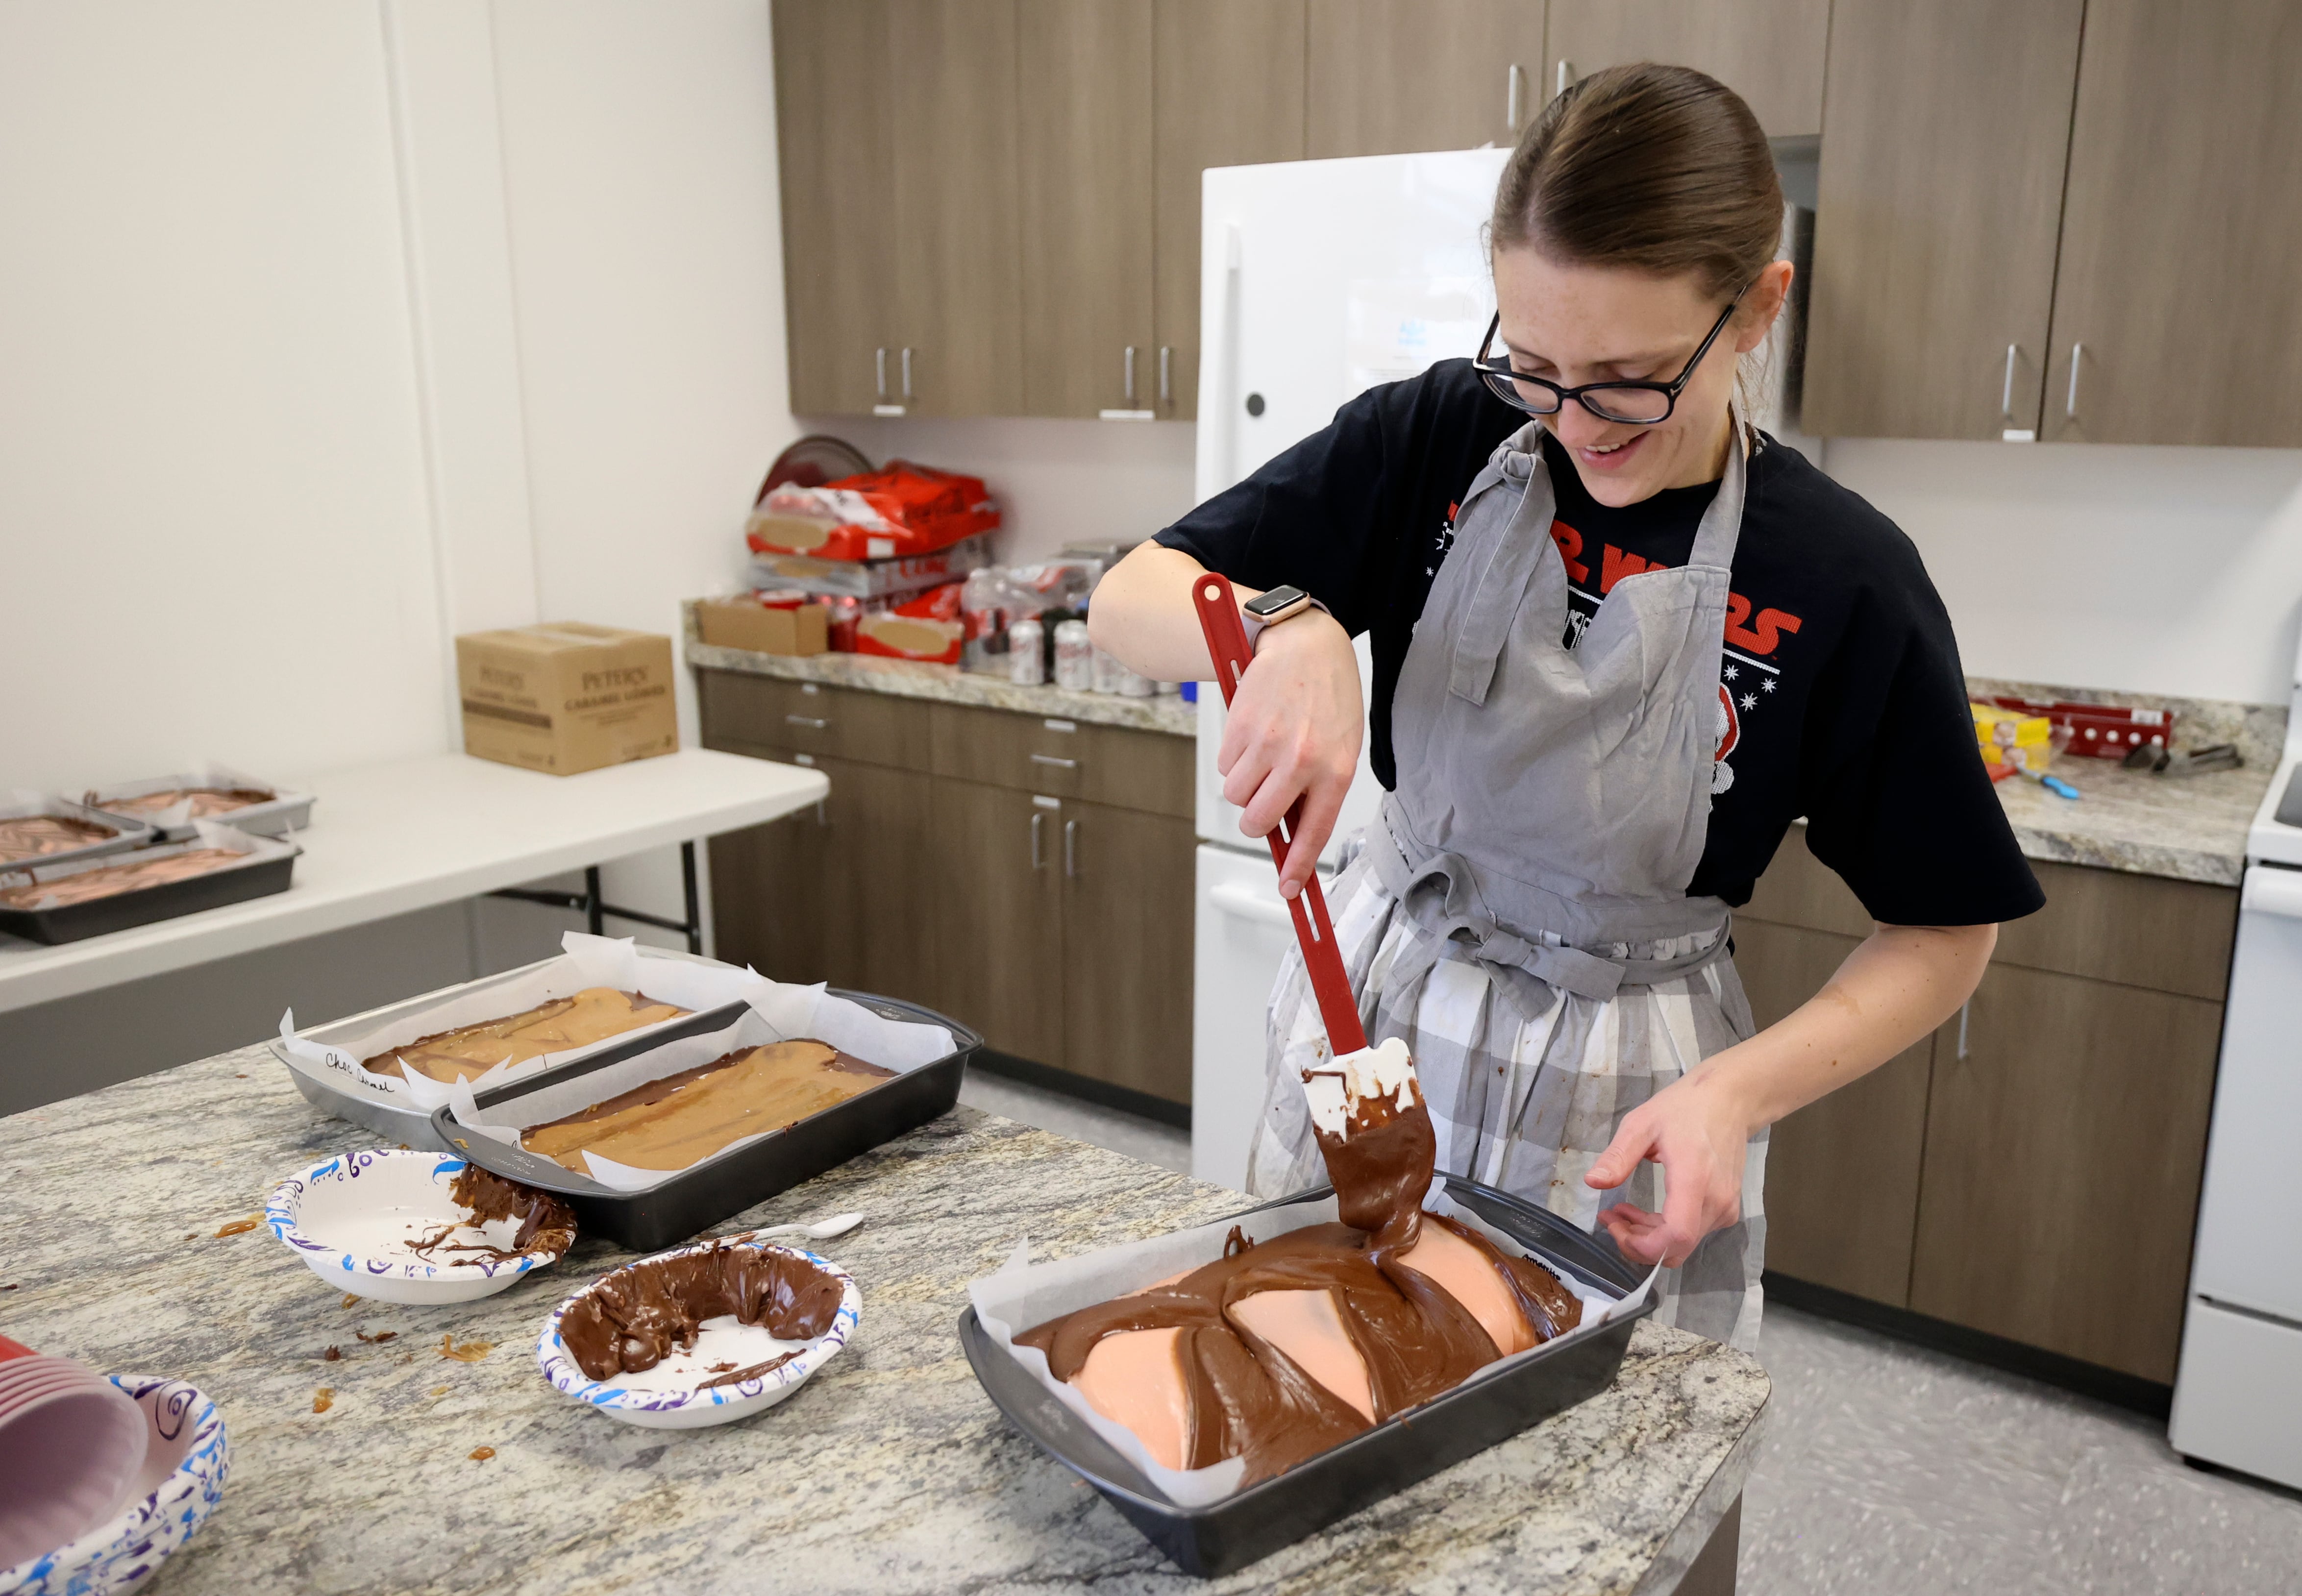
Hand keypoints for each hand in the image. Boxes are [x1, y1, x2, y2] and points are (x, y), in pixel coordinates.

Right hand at [1216, 608, 1360, 897]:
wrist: (1306, 644)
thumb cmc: (1329, 696)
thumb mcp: (1341, 746)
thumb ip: (1319, 789)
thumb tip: (1292, 833)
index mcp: (1335, 769)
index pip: (1312, 832)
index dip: (1297, 867)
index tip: (1290, 889)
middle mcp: (1301, 759)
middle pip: (1258, 821)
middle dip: (1256, 821)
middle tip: (1263, 804)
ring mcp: (1267, 743)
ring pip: (1236, 796)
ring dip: (1244, 786)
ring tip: (1264, 757)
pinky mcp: (1239, 727)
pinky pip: (1223, 767)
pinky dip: (1234, 760)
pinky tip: (1253, 736)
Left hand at [1584, 1071, 1753, 1268]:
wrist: (1730, 1100)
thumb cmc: (1685, 1108)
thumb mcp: (1642, 1124)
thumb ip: (1618, 1156)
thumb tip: (1592, 1182)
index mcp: (1695, 1180)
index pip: (1675, 1237)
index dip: (1641, 1246)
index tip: (1613, 1226)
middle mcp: (1716, 1202)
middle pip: (1676, 1249)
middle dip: (1638, 1243)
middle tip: (1611, 1220)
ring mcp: (1726, 1208)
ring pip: (1683, 1245)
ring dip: (1649, 1237)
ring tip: (1621, 1212)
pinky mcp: (1727, 1208)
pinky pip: (1694, 1233)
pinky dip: (1666, 1230)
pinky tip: (1646, 1212)